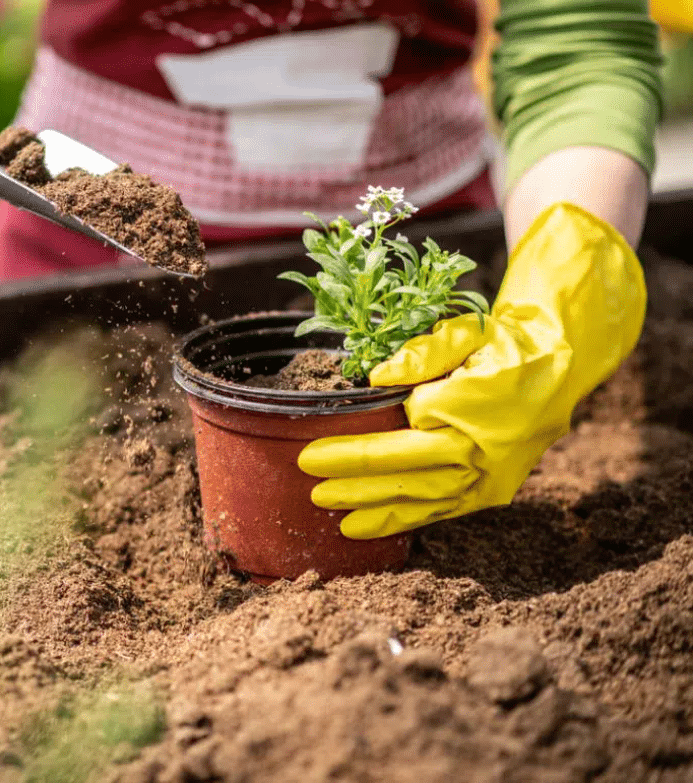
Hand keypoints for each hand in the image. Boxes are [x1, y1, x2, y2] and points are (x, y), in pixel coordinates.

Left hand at [298, 202, 645, 538]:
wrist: (562, 364)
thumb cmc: (504, 343)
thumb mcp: (465, 331)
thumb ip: (422, 353)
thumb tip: (377, 377)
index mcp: (473, 408)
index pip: (400, 437)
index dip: (354, 450)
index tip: (311, 453)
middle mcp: (485, 451)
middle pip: (408, 476)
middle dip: (357, 486)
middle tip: (313, 492)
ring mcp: (493, 478)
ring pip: (427, 502)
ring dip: (378, 512)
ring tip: (338, 520)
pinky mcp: (495, 492)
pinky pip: (445, 512)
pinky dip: (408, 521)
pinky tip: (374, 527)